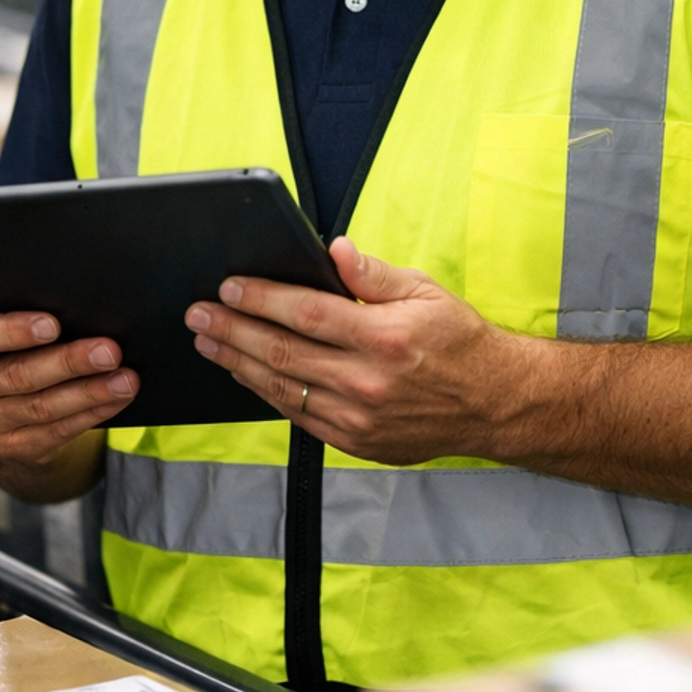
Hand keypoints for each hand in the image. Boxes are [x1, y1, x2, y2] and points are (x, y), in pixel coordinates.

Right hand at [0, 286, 138, 473]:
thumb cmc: (4, 340)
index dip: (11, 331)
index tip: (52, 325)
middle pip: (19, 375)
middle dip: (69, 362)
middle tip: (109, 351)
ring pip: (43, 407)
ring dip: (90, 392)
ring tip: (126, 379)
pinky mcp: (14, 446)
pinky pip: (57, 431)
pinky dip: (92, 414)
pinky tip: (116, 399)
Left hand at [184, 237, 520, 462]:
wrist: (493, 404)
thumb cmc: (459, 342)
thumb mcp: (425, 292)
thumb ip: (373, 274)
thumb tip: (333, 249)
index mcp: (384, 337)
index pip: (306, 314)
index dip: (261, 299)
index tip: (228, 287)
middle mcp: (367, 381)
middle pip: (281, 352)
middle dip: (232, 330)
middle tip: (198, 314)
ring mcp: (358, 417)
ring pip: (281, 388)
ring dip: (237, 363)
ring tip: (208, 342)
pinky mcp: (355, 441)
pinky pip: (298, 416)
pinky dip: (266, 393)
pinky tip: (245, 373)